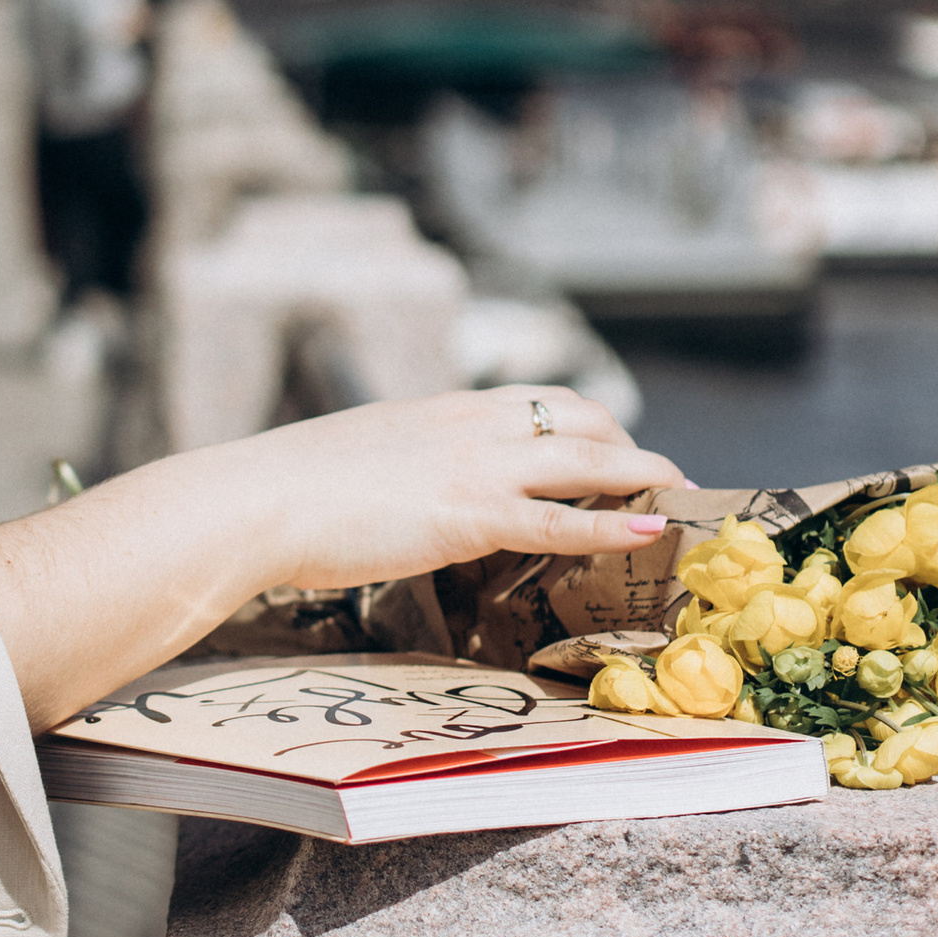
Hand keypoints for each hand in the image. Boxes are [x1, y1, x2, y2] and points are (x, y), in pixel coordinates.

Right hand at [0, 381, 691, 731]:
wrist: (253, 503)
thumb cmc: (283, 493)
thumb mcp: (350, 461)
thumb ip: (391, 467)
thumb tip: (397, 492)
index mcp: (436, 409)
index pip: (534, 402)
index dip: (587, 423)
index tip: (614, 444)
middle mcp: (464, 426)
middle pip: (576, 418)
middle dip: (629, 446)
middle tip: (663, 476)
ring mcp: (470, 468)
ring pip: (585, 459)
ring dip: (643, 476)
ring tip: (684, 496)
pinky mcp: (467, 516)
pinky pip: (561, 520)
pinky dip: (614, 525)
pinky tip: (653, 534)